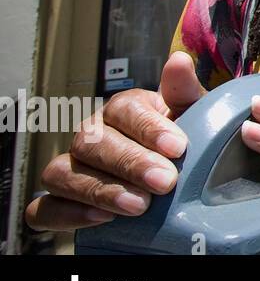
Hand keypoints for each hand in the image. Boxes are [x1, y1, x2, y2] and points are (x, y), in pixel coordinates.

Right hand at [24, 51, 204, 230]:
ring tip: (139, 206)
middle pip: (92, 142)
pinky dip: (66, 214)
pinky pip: (44, 209)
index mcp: (124, 108)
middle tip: (165, 182)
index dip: (149, 128)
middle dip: (130, 163)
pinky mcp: (62, 201)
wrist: (176, 179)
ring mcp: (72, 167)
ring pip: (63, 173)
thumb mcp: (194, 116)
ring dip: (100, 190)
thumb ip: (185, 92)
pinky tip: (100, 219)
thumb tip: (178, 60)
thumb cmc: (184, 142)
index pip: (125, 109)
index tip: (178, 148)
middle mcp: (91, 133)